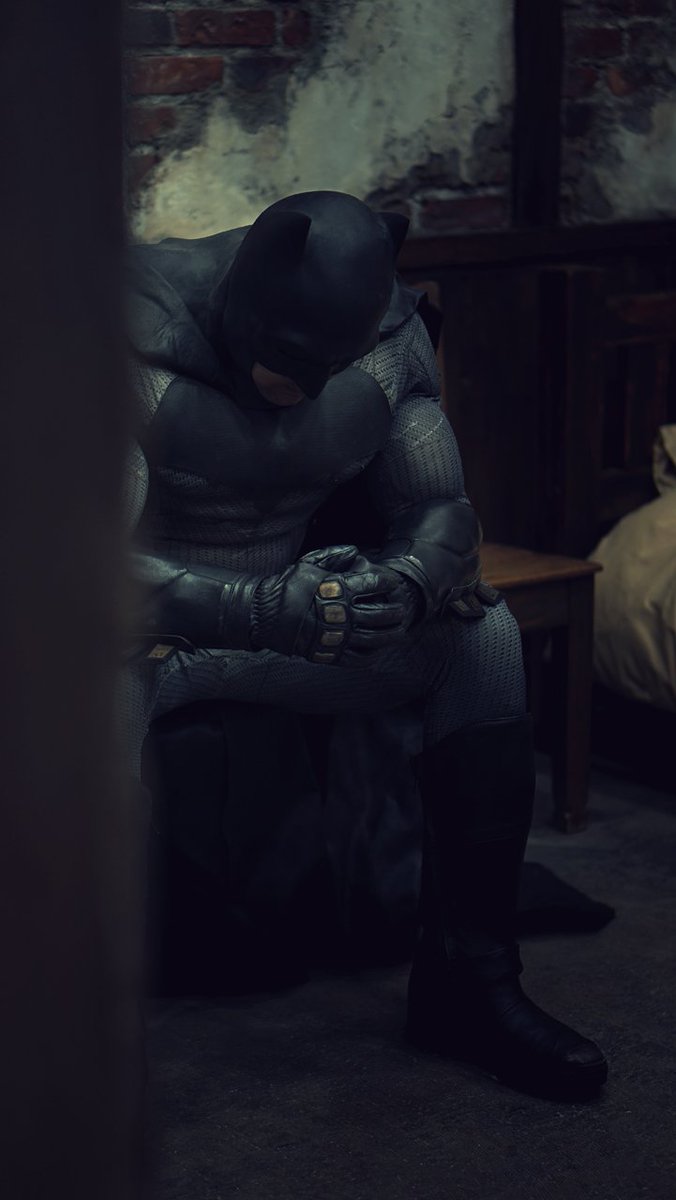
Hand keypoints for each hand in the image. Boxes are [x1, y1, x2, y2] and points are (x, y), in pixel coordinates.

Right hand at [251, 545, 416, 663]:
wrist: (265, 614)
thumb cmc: (287, 585)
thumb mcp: (308, 563)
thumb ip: (333, 555)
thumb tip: (355, 550)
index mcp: (340, 589)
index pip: (374, 584)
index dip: (388, 582)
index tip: (394, 582)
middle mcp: (343, 613)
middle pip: (381, 613)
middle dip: (396, 612)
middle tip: (403, 610)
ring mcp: (338, 635)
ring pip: (374, 638)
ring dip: (390, 635)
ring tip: (399, 633)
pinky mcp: (330, 652)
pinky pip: (357, 657)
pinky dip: (370, 655)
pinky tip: (377, 652)